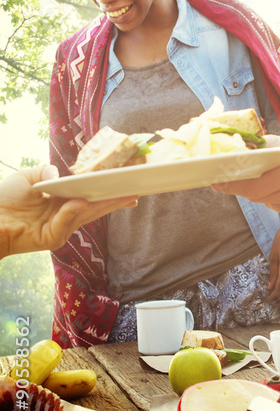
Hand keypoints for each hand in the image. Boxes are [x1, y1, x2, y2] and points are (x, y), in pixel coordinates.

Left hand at [0, 166, 136, 258]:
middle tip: (137, 191)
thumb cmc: (4, 199)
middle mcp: (65, 215)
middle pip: (96, 206)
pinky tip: (80, 203)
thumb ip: (46, 171)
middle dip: (117, 199)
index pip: (91, 195)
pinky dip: (72, 213)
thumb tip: (62, 174)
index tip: (126, 183)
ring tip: (122, 195)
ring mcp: (61, 228)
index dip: (108, 190)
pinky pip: (65, 223)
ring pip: (87, 215)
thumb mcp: (28, 177)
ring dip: (104, 205)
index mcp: (62, 200)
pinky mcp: (52, 238)